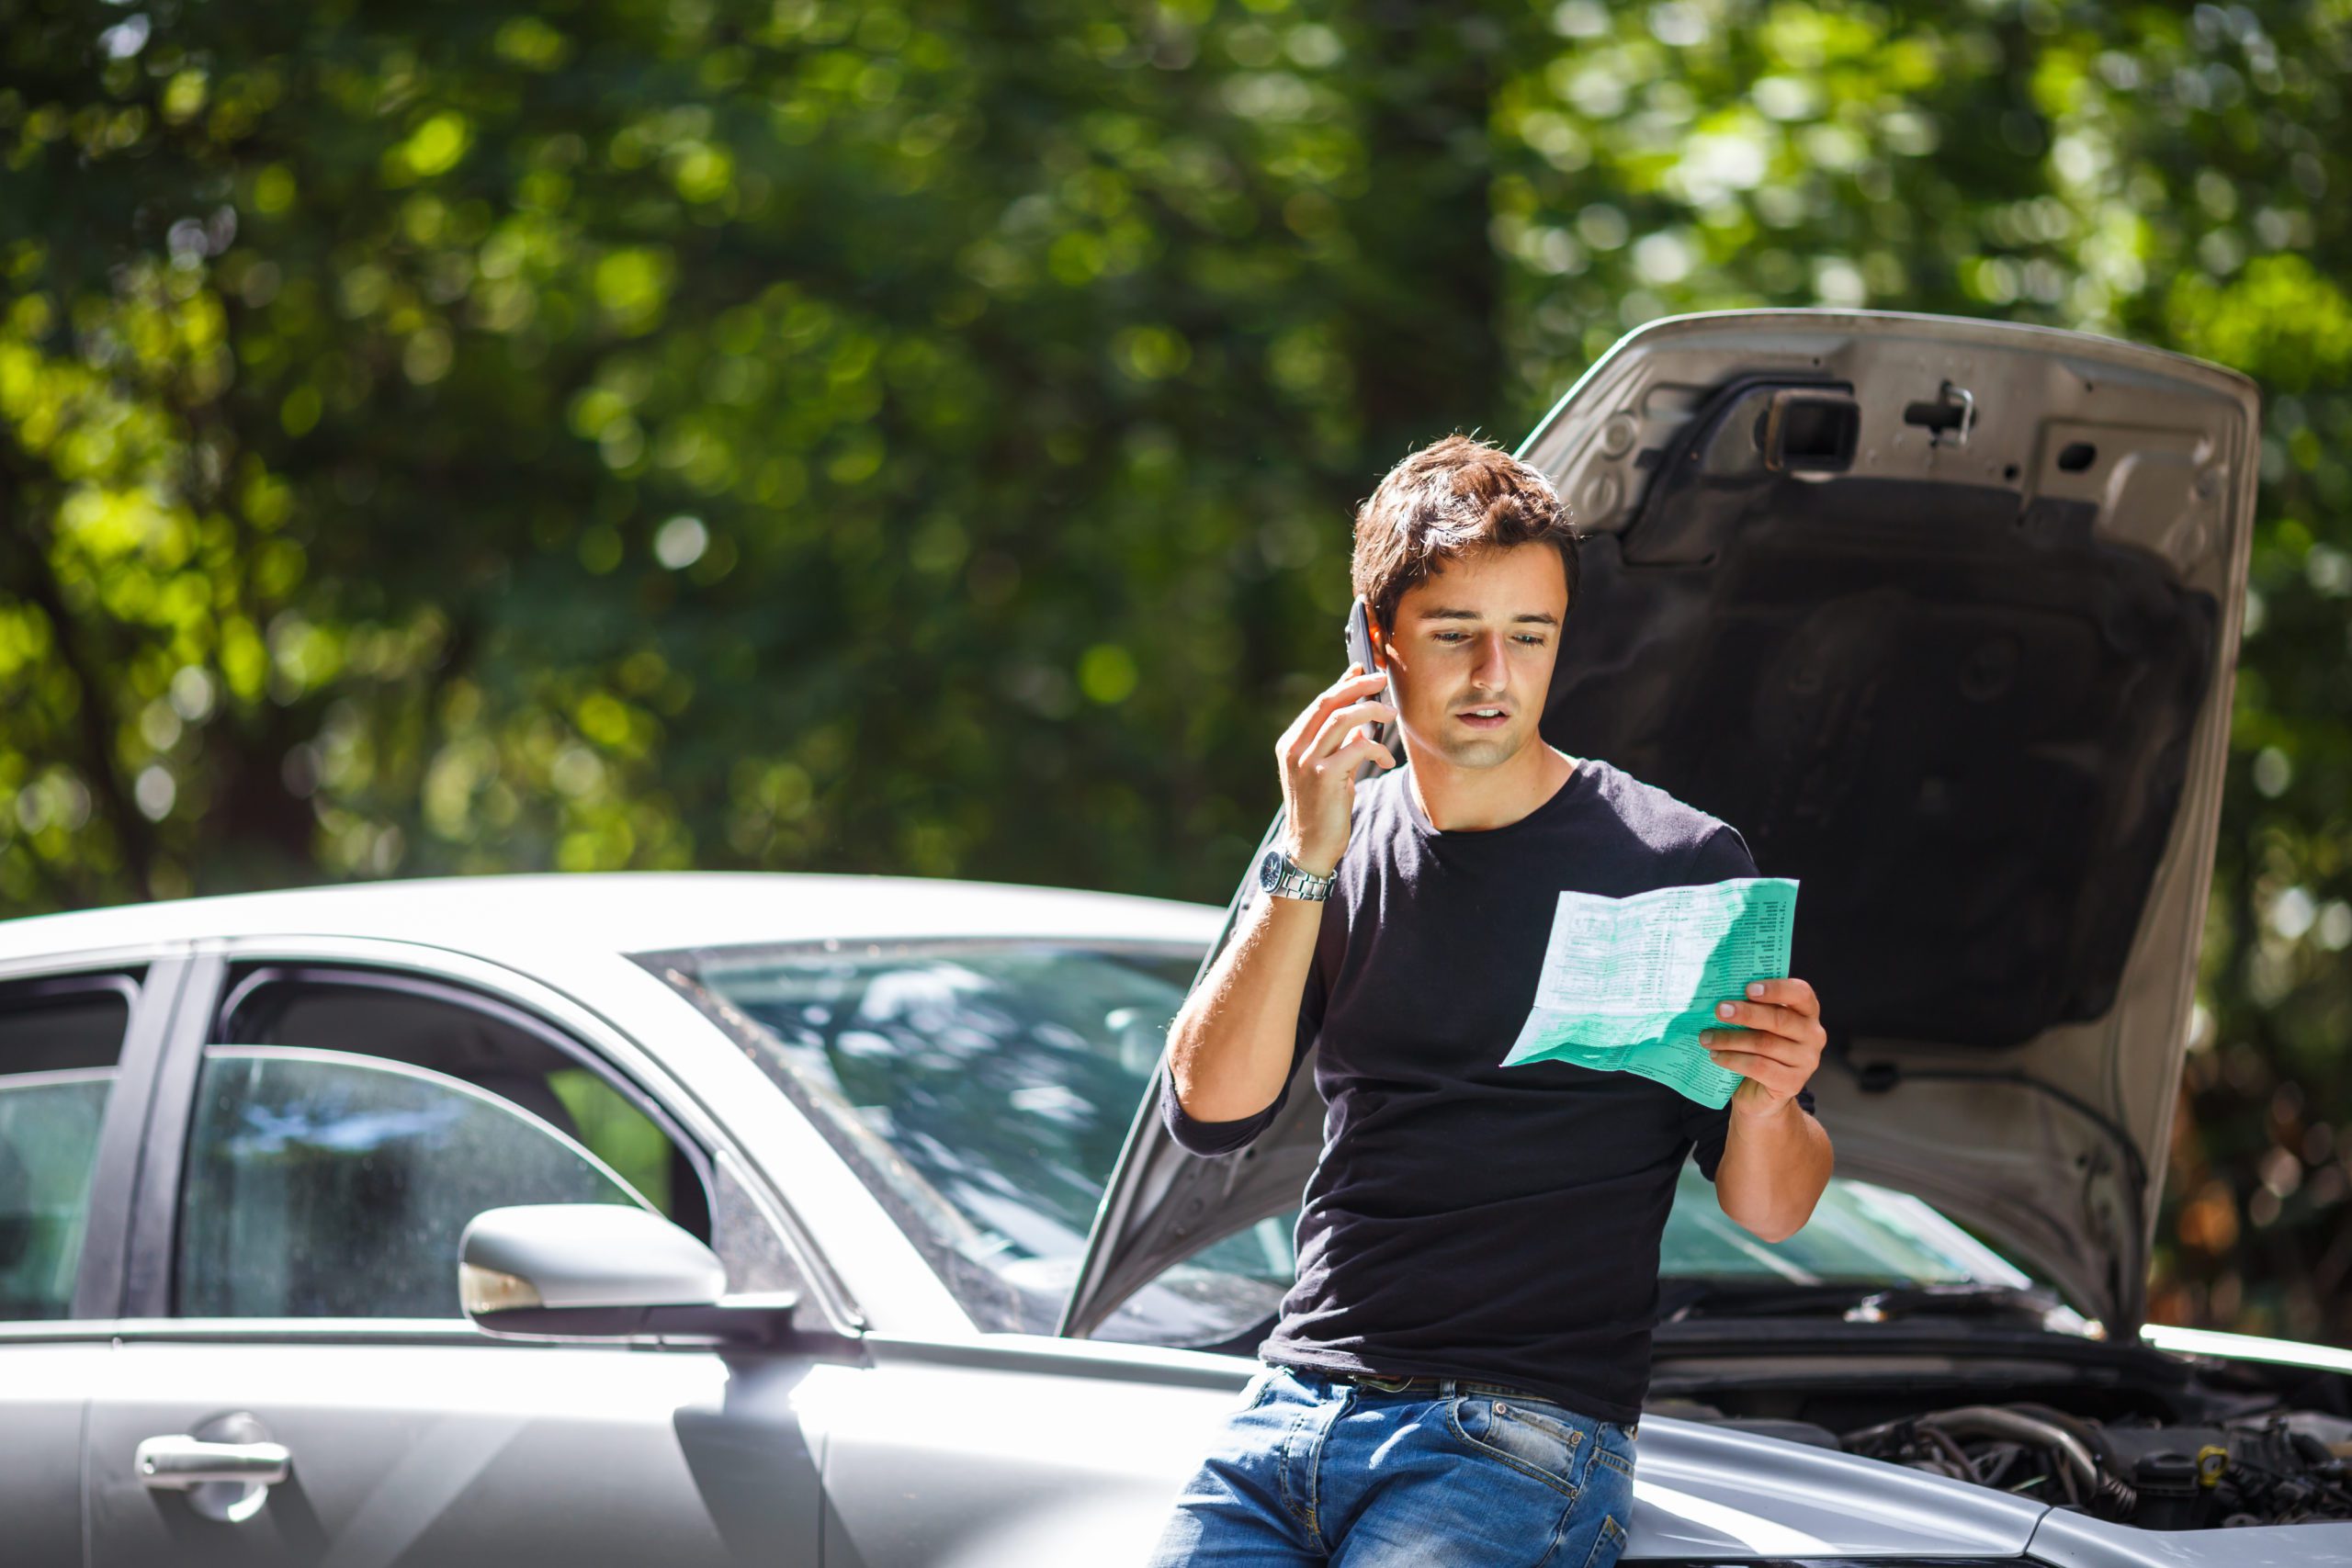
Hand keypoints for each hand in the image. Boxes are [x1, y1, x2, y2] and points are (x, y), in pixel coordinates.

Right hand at [1274, 664, 1395, 873]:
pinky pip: (1356, 747)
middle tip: (1382, 680)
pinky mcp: (1323, 777)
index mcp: (1291, 743)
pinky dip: (1376, 747)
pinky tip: (1385, 759)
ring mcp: (1306, 762)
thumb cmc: (1320, 809)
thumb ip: (1335, 744)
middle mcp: (1294, 748)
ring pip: (1341, 719)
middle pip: (1328, 703)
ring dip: (1370, 711)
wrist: (1308, 847)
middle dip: (1358, 686)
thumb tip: (1357, 717)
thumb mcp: (1325, 770)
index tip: (1363, 671)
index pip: (1320, 703)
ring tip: (1390, 714)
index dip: (1343, 684)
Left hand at [1702, 977, 1823, 1120]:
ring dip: (1730, 1039)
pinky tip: (1716, 1056)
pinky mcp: (1792, 1083)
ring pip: (1764, 1044)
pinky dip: (1733, 1059)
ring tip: (1706, 1037)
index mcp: (1807, 1012)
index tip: (1748, 988)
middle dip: (1746, 1013)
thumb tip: (1720, 993)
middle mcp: (1813, 1035)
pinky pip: (1758, 1067)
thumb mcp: (1758, 1024)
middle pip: (1779, 1019)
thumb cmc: (1758, 1049)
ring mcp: (1806, 1061)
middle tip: (1719, 1010)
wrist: (1761, 1093)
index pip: (1800, 993)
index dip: (1776, 989)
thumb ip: (1751, 1007)